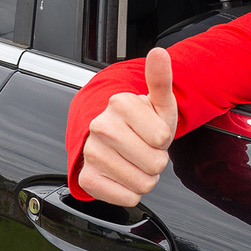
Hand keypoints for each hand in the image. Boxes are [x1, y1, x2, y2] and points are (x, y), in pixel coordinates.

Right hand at [78, 48, 178, 205]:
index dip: (164, 139)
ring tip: (136, 161)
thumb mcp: (159, 102)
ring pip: (143, 183)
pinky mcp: (87, 178)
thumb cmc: (144, 122)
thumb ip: (161, 79)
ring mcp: (91, 152)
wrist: (119, 140)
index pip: (162, 138)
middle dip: (157, 160)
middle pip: (155, 163)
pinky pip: (126, 198)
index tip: (152, 131)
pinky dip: (132, 193)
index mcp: (120, 103)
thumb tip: (158, 53)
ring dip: (146, 177)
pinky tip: (124, 176)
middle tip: (145, 148)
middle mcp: (100, 126)